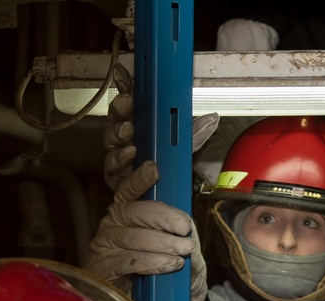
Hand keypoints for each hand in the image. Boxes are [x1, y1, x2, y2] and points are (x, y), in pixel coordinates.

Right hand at [85, 162, 207, 300]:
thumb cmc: (168, 281)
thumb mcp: (185, 256)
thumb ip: (185, 237)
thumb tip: (187, 226)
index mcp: (129, 218)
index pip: (129, 191)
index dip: (138, 179)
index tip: (154, 170)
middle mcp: (112, 228)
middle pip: (131, 210)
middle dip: (161, 216)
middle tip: (183, 227)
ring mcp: (104, 249)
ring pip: (130, 235)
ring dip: (161, 243)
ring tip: (181, 252)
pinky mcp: (102, 271)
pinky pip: (125, 260)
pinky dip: (150, 261)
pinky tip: (168, 265)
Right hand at [102, 63, 219, 191]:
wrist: (167, 202)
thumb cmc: (170, 170)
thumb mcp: (186, 148)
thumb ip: (195, 134)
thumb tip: (212, 118)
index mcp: (138, 129)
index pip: (128, 105)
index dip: (124, 87)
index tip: (123, 74)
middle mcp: (125, 144)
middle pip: (115, 122)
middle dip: (120, 111)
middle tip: (128, 103)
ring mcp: (120, 164)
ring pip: (112, 148)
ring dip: (120, 140)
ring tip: (131, 138)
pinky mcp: (120, 185)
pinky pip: (119, 176)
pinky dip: (129, 170)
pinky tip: (138, 162)